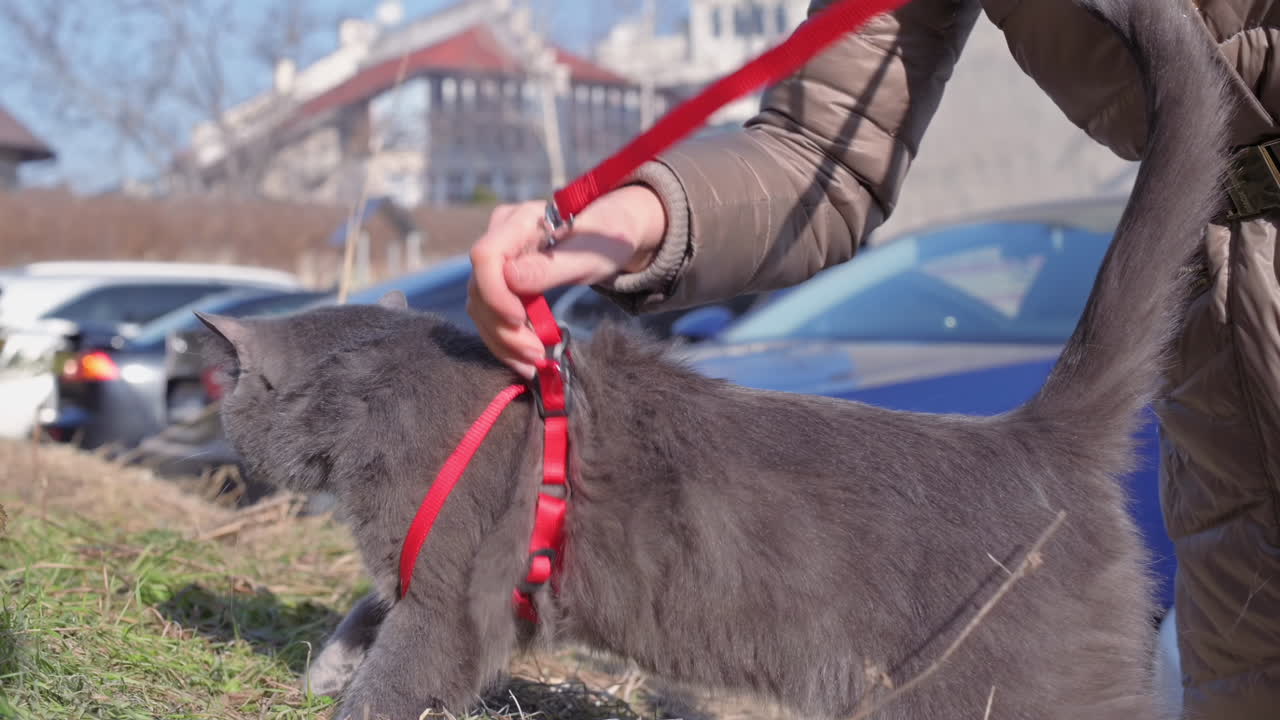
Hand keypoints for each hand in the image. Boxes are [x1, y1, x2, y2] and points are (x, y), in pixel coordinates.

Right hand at [467, 185, 666, 377]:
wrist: (610, 240)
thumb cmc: (605, 239)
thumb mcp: (588, 254)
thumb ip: (551, 266)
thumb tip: (510, 279)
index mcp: (520, 221)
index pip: (486, 255)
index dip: (495, 292)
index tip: (519, 319)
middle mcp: (501, 238)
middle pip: (480, 288)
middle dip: (504, 328)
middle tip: (536, 354)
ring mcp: (498, 261)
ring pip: (481, 308)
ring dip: (504, 341)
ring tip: (535, 362)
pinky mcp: (501, 283)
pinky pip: (492, 316)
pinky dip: (507, 341)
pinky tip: (526, 359)